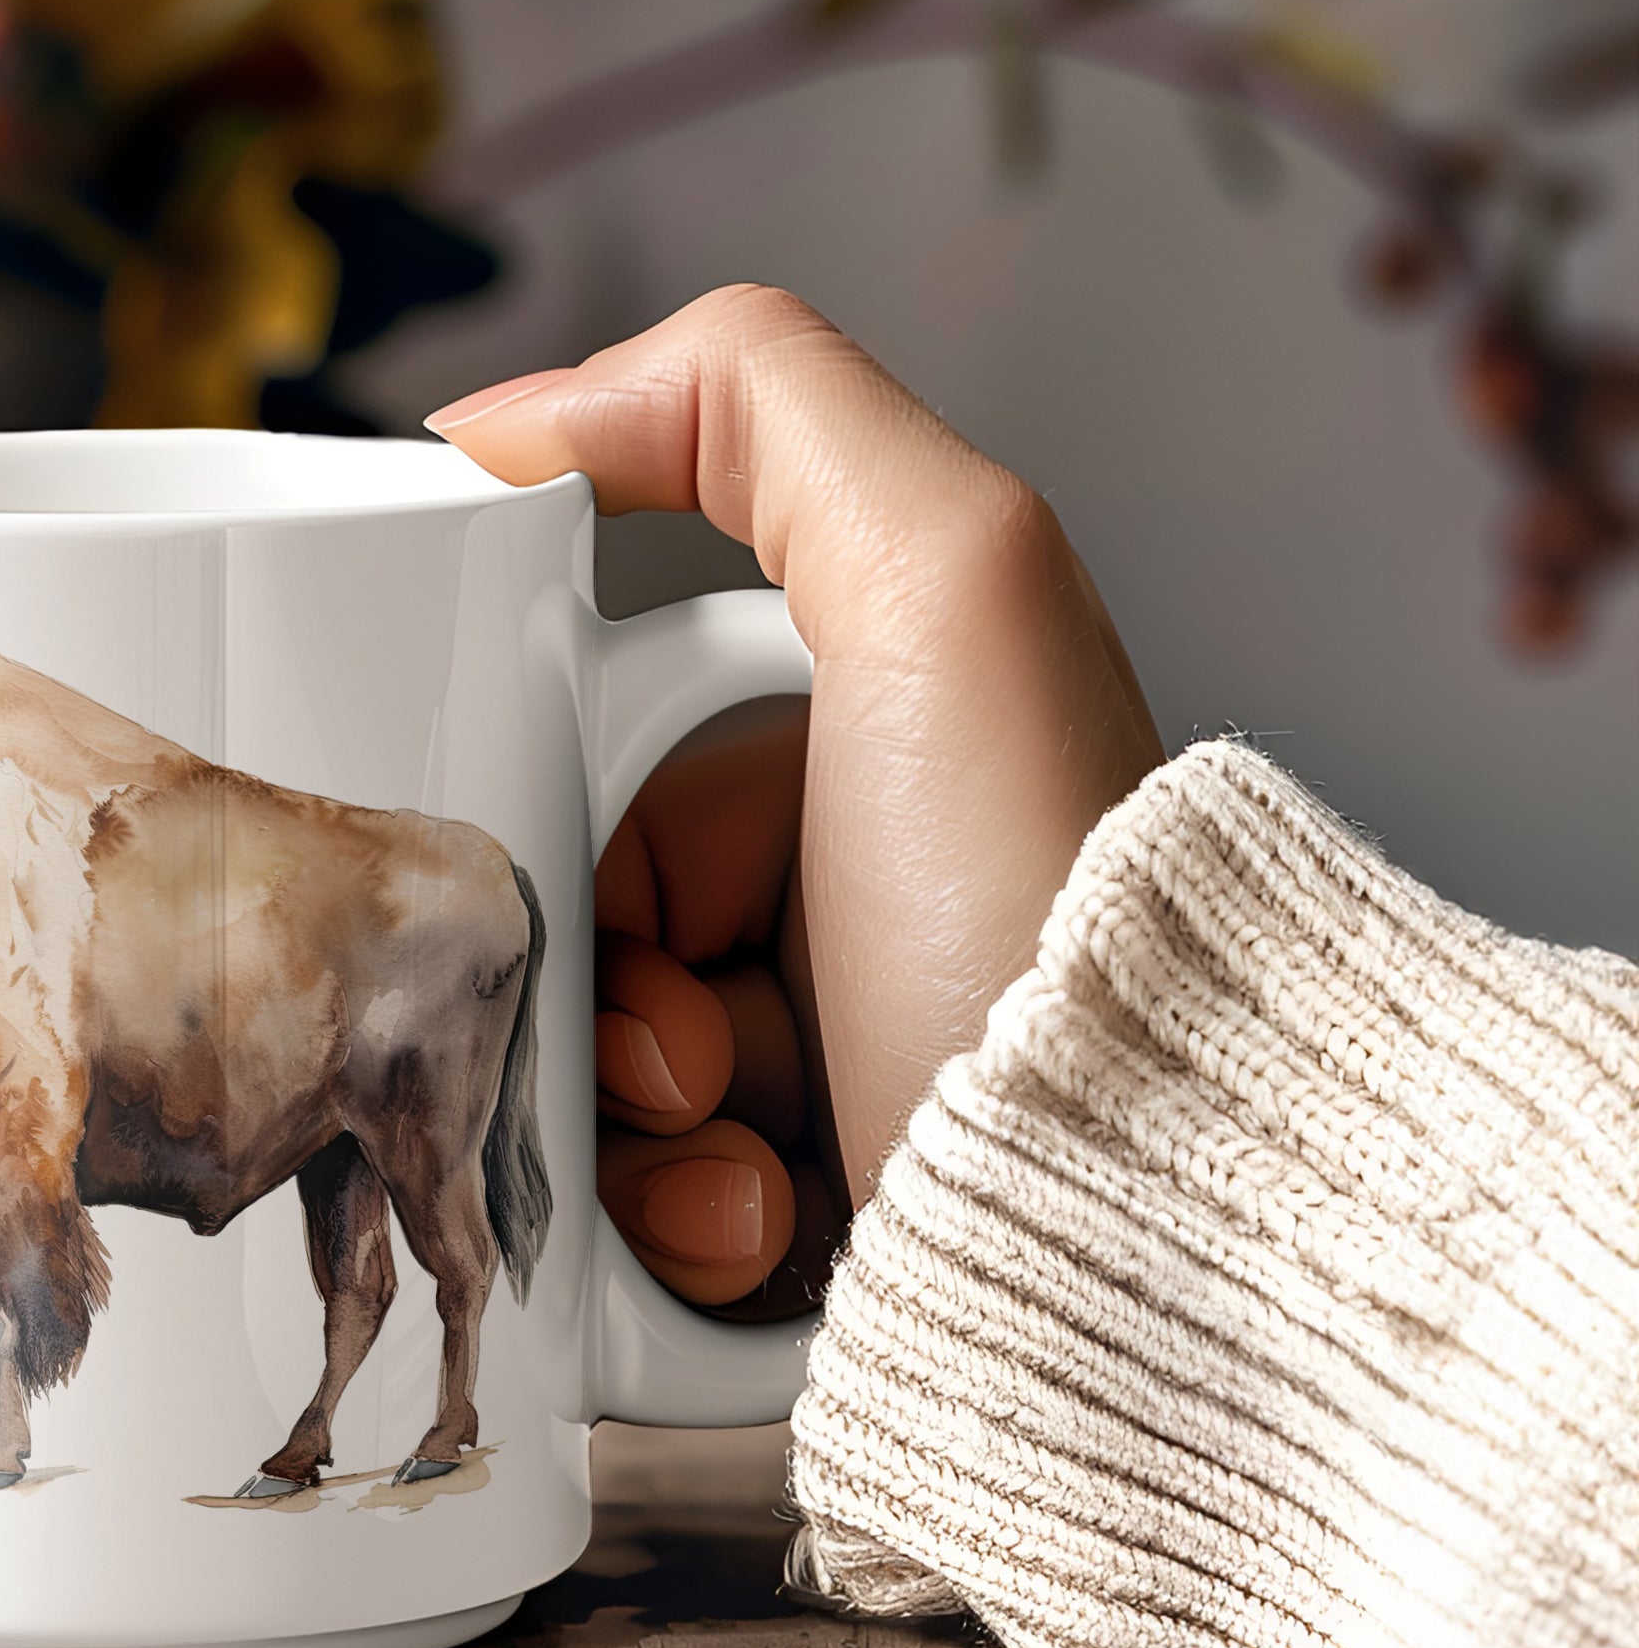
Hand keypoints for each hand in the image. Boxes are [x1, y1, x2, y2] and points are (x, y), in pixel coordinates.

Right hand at [429, 286, 1163, 1309]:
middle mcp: (836, 914)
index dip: (570, 826)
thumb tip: (511, 418)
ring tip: (738, 1150)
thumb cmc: (1058, 925)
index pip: (598, 767)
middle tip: (688, 1042)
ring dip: (617, 1125)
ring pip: (575, 1079)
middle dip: (598, 990)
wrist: (1135, 1235)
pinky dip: (656, 1226)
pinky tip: (757, 1226)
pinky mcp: (777, 1224)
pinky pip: (617, 1215)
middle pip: (573, 928)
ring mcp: (804, 1079)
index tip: (601, 888)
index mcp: (860, 759)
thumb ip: (755, 411)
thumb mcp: (950, 583)